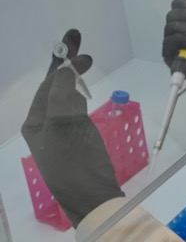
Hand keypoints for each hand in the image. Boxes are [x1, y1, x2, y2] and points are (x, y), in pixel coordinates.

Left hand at [21, 30, 123, 227]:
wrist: (93, 199)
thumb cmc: (75, 162)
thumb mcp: (65, 125)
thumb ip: (62, 94)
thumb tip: (64, 71)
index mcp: (36, 122)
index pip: (47, 84)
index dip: (63, 64)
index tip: (80, 48)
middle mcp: (44, 126)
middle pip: (54, 88)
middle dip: (65, 66)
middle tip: (79, 42)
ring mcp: (61, 134)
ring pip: (65, 97)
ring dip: (73, 78)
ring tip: (83, 61)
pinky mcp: (77, 142)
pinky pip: (74, 111)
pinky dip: (79, 95)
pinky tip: (84, 90)